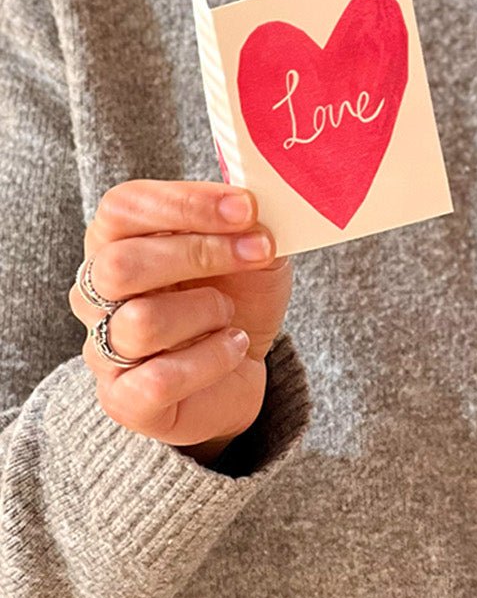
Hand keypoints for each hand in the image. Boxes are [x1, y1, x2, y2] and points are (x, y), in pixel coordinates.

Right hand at [69, 181, 291, 460]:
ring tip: (231, 313)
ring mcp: (103, 347)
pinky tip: (233, 347)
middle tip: (258, 251)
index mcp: (118, 238)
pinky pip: (160, 379)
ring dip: (208, 311)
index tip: (246, 208)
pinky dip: (212, 359)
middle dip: (200, 254)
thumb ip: (248, 219)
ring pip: (141, 323)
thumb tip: (252, 198)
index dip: (185, 203)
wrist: (242, 364)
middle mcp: (96, 291)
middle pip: (120, 265)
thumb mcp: (252, 245)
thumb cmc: (237, 292)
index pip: (123, 206)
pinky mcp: (123, 399)